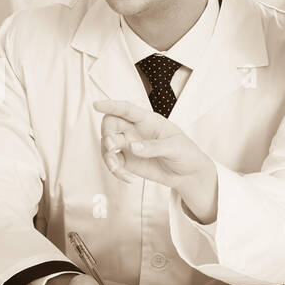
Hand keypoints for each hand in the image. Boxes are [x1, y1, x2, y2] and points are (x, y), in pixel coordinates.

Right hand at [94, 100, 217, 221]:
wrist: (188, 174)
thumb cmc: (185, 153)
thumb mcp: (175, 148)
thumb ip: (154, 147)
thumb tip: (132, 147)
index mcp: (148, 120)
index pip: (127, 109)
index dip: (111, 105)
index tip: (97, 105)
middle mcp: (135, 130)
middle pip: (111, 125)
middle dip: (107, 134)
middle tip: (111, 147)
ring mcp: (129, 145)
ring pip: (108, 144)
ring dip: (108, 156)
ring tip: (116, 168)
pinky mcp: (128, 161)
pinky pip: (113, 163)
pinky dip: (116, 171)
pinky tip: (129, 179)